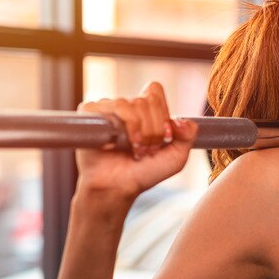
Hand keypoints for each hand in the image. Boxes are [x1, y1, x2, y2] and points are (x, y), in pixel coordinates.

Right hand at [75, 82, 197, 200]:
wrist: (119, 188)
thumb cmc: (144, 173)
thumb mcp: (176, 157)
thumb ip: (188, 136)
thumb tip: (182, 120)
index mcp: (144, 110)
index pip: (154, 91)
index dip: (162, 113)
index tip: (163, 136)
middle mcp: (125, 106)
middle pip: (146, 100)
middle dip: (153, 130)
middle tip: (147, 150)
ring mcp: (107, 109)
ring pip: (131, 104)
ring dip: (139, 132)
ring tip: (135, 150)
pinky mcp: (90, 114)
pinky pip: (111, 107)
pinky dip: (122, 128)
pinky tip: (117, 145)